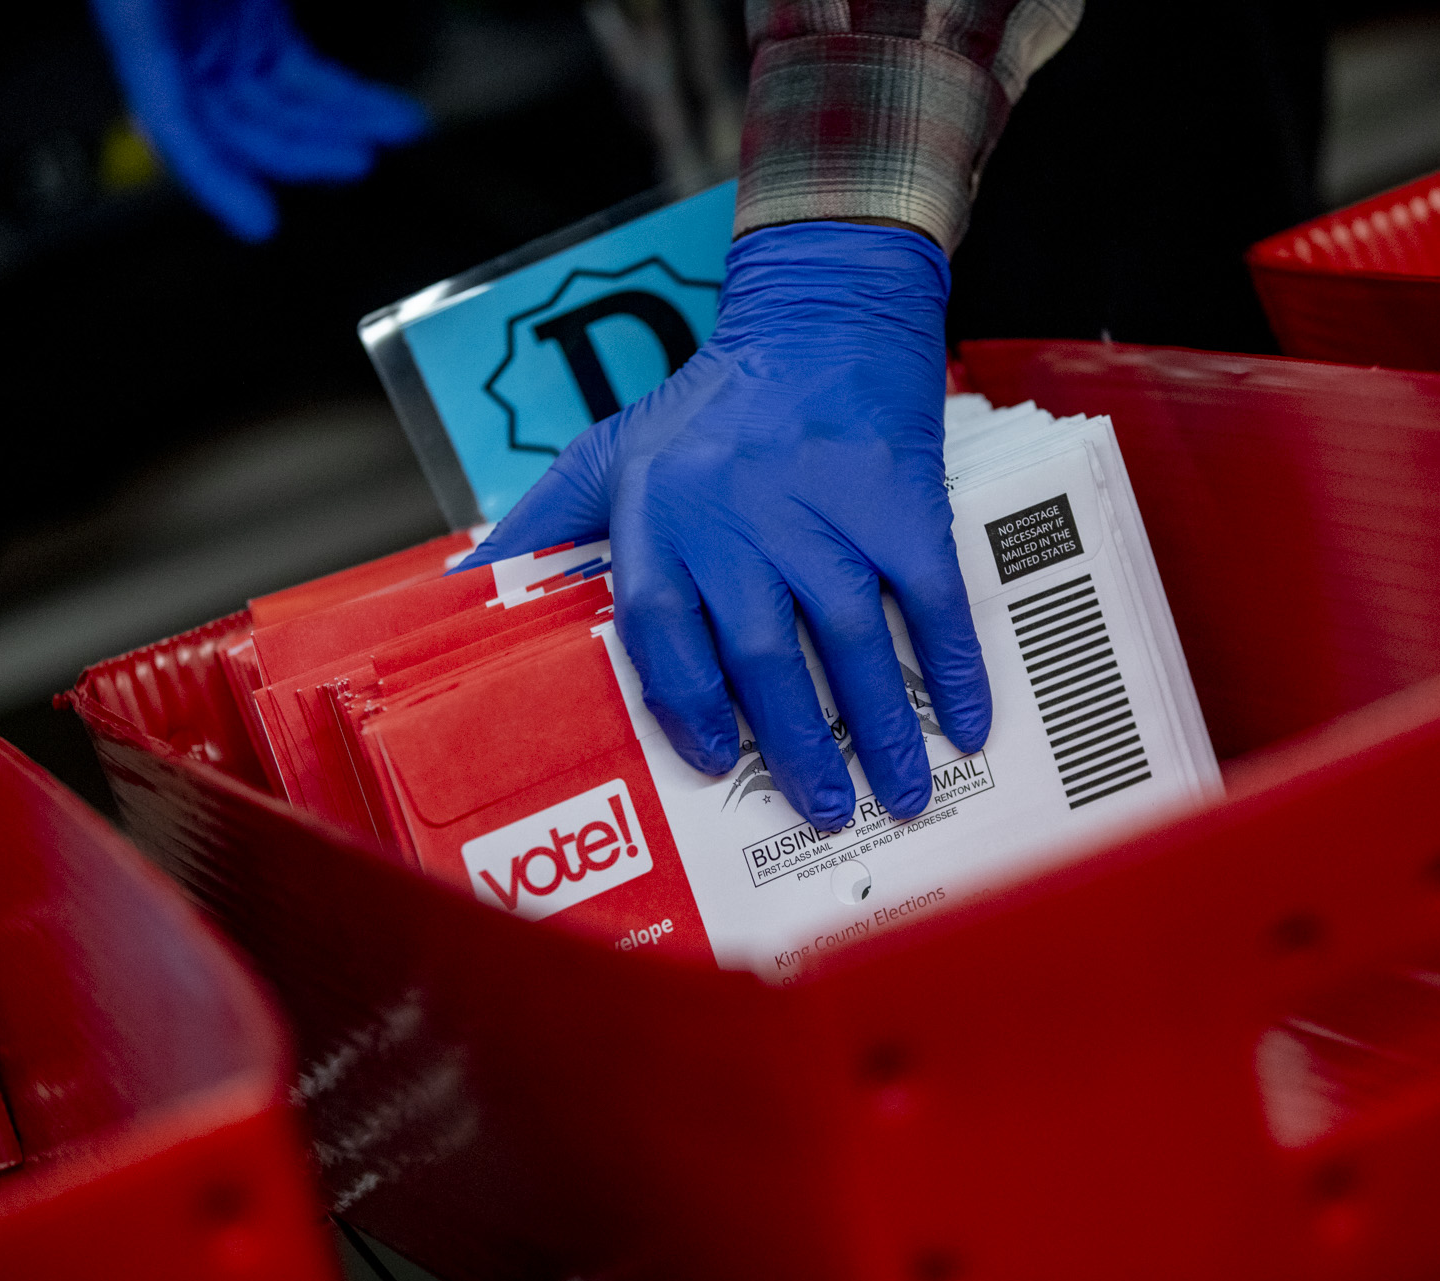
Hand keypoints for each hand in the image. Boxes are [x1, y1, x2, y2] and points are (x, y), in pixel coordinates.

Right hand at [90, 0, 427, 241]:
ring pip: (281, 109)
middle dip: (304, 149)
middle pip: (240, 125)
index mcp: (139, 21)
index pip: (172, 123)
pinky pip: (305, 80)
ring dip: (341, 126)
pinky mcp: (257, 26)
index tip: (258, 223)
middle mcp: (177, 41)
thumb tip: (203, 100)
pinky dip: (348, 100)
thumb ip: (230, 33)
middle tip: (358, 159)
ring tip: (398, 129)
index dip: (211, 180)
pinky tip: (390, 115)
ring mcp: (218, 36)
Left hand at [458, 222, 991, 831]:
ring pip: (850, 641)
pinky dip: (952, 668)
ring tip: (897, 793)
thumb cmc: (717, 398)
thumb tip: (475, 582)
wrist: (823, 311)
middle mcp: (736, 515)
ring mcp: (823, 508)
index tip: (716, 761)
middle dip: (796, 746)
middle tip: (823, 811)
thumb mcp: (615, 446)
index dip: (687, 705)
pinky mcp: (899, 498)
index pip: (660, 630)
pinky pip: (929, 600)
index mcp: (659, 512)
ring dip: (880, 729)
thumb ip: (553, 517)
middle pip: (761, 655)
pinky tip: (964, 723)